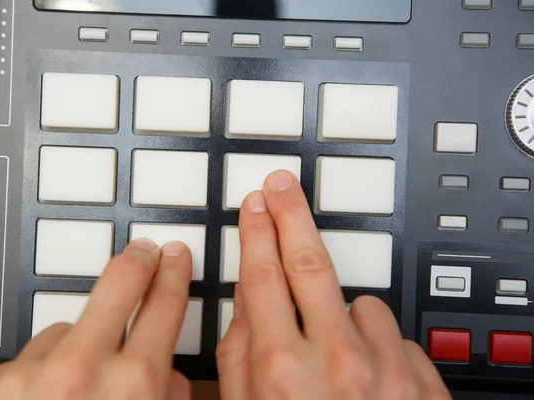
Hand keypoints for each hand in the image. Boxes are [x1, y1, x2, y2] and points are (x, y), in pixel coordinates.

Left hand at [0, 239, 192, 399]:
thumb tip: (173, 379)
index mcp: (131, 388)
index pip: (164, 307)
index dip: (174, 277)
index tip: (174, 259)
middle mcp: (80, 371)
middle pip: (117, 284)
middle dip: (136, 264)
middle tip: (144, 253)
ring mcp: (28, 375)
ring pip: (64, 333)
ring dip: (75, 348)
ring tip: (73, 394)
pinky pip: (24, 364)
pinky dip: (35, 378)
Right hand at [217, 170, 450, 399]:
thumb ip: (240, 358)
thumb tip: (246, 305)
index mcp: (283, 372)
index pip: (264, 278)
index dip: (257, 234)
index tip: (256, 208)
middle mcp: (339, 363)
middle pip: (310, 262)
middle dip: (292, 214)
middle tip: (283, 186)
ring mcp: (386, 371)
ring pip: (363, 303)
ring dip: (345, 317)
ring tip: (339, 362)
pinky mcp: (422, 383)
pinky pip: (397, 338)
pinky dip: (380, 351)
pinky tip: (370, 383)